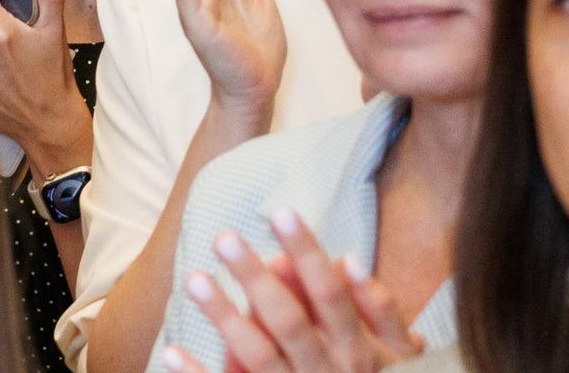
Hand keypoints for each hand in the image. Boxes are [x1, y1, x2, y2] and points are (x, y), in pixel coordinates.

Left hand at [161, 211, 422, 372]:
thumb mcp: (398, 353)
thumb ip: (379, 311)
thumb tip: (348, 258)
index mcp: (357, 349)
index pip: (330, 294)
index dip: (307, 254)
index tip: (280, 211)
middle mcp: (326, 371)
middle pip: (288, 321)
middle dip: (256, 280)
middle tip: (223, 237)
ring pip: (258, 356)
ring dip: (225, 319)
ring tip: (194, 278)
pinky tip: (171, 352)